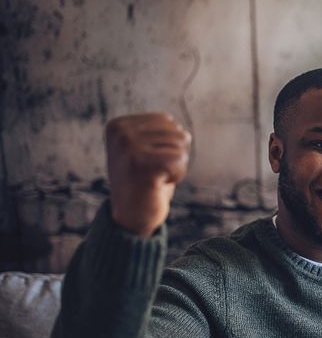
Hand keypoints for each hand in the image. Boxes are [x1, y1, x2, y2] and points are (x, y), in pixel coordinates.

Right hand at [105, 113, 190, 236]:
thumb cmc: (145, 182)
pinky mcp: (142, 164)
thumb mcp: (149, 150)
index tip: (149, 161)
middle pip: (176, 132)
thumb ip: (163, 134)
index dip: (168, 144)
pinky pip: (180, 160)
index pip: (166, 121)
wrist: (132, 216)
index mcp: (119, 125)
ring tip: (156, 177)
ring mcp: (129, 147)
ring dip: (175, 166)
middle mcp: (121, 133)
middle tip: (154, 172)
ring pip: (180, 145)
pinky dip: (177, 175)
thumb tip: (186, 135)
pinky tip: (159, 184)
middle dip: (174, 155)